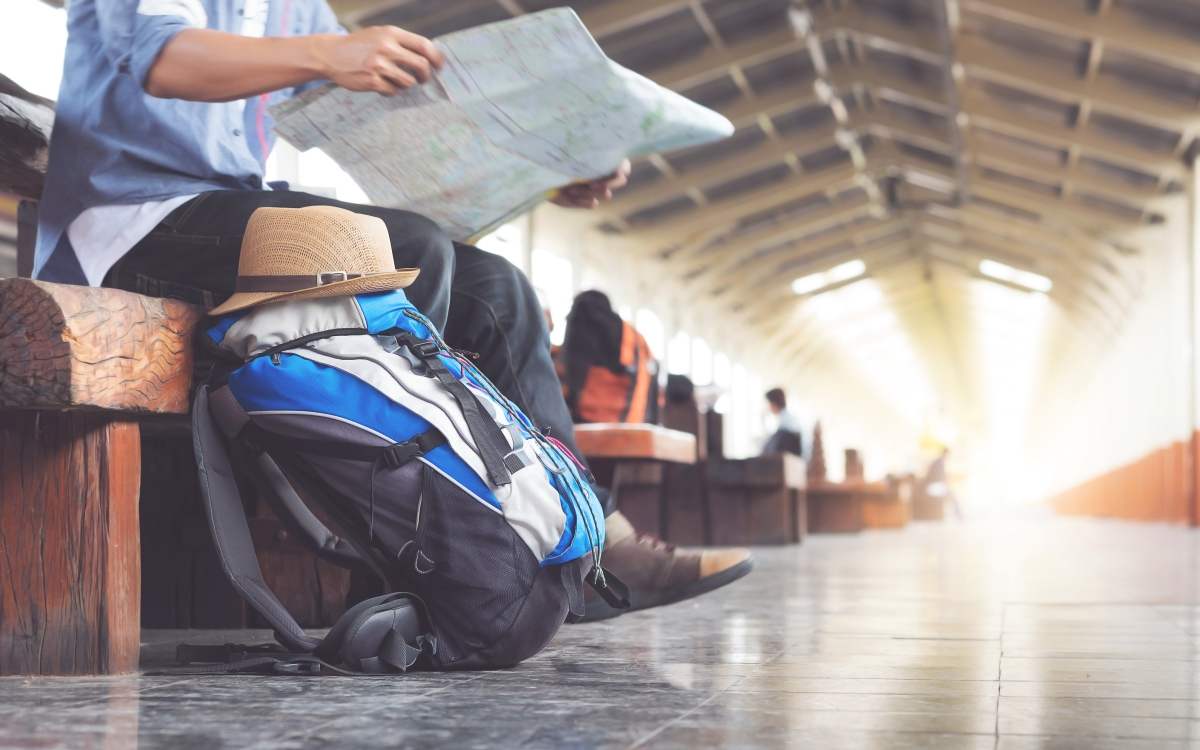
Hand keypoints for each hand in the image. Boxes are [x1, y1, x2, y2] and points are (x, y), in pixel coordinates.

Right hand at [310, 26, 445, 94]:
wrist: (331, 54)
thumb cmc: (360, 45)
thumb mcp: (380, 34)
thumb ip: (401, 42)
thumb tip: (429, 56)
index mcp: (391, 33)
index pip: (424, 45)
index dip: (436, 58)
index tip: (440, 67)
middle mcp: (387, 48)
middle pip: (421, 65)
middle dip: (425, 75)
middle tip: (422, 79)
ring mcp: (379, 65)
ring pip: (409, 82)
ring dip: (406, 84)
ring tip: (395, 80)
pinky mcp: (372, 81)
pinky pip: (394, 91)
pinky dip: (392, 90)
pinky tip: (382, 85)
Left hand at [550, 159, 630, 208]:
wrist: (539, 172)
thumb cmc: (553, 156)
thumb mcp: (569, 151)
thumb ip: (586, 153)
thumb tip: (599, 157)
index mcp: (602, 158)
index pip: (624, 164)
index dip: (621, 169)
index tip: (610, 169)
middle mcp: (603, 173)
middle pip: (620, 181)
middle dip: (606, 182)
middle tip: (589, 183)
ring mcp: (596, 188)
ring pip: (606, 193)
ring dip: (589, 190)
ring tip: (570, 187)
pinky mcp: (586, 200)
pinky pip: (593, 203)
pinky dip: (582, 200)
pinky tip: (568, 193)